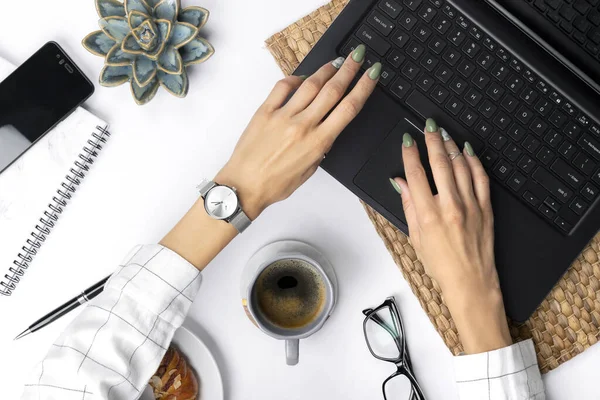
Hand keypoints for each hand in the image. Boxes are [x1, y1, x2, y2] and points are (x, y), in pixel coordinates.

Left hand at [215, 45, 378, 219]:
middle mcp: (303, 125)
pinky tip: (302, 78)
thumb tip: (327, 128)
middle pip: (333, 90)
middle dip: (349, 69)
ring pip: (310, 85)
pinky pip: (282, 87)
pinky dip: (295, 79)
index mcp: (318, 142)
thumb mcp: (310, 169)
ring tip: (336, 62)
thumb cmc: (276, 184)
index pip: (348, 108)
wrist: (244, 186)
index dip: (364, 87)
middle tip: (358, 55)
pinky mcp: (264, 112)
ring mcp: (283, 116)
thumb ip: (321, 147)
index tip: (373, 73)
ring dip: (326, 70)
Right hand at [391, 119, 511, 353]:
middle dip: (432, 140)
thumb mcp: (415, 237)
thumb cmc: (440, 264)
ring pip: (461, 166)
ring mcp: (470, 205)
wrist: (471, 281)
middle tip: (428, 126)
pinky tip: (467, 151)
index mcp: (428, 215)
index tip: (407, 140)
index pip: (416, 174)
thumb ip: (408, 206)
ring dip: (451, 146)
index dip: (409, 153)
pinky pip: (481, 177)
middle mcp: (449, 206)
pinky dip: (474, 161)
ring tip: (444, 134)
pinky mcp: (486, 208)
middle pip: (439, 163)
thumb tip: (400, 183)